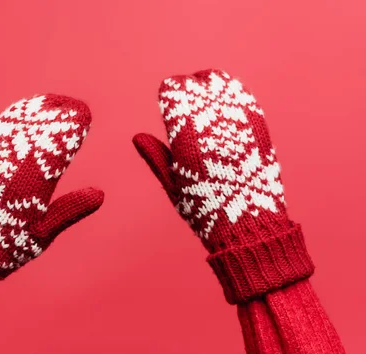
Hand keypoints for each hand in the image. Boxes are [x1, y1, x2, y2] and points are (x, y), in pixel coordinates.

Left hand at [0, 94, 103, 332]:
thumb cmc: (4, 248)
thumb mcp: (43, 234)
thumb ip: (71, 210)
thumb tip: (99, 194)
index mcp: (32, 183)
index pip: (58, 144)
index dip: (73, 126)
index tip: (86, 115)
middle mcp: (12, 165)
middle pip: (40, 128)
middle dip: (60, 113)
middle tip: (75, 106)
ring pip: (18, 123)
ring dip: (37, 110)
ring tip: (53, 102)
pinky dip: (14, 116)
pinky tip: (23, 111)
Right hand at [133, 70, 312, 303]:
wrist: (249, 225)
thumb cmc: (206, 212)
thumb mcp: (174, 187)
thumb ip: (156, 157)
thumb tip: (138, 137)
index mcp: (186, 138)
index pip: (174, 93)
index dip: (168, 90)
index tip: (166, 94)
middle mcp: (213, 124)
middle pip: (197, 85)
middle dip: (187, 85)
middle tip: (184, 90)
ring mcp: (239, 123)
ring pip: (222, 85)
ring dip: (210, 83)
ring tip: (205, 88)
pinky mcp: (259, 127)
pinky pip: (243, 96)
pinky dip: (232, 91)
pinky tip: (227, 96)